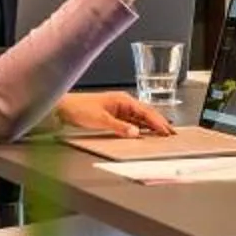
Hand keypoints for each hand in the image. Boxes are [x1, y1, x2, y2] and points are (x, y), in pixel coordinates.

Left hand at [55, 90, 173, 137]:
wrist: (64, 108)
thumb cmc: (80, 108)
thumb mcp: (101, 119)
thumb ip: (119, 127)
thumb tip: (136, 133)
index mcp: (123, 100)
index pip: (146, 111)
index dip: (158, 122)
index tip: (167, 130)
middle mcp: (124, 104)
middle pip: (146, 114)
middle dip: (159, 123)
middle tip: (171, 133)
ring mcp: (120, 110)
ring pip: (140, 119)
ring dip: (151, 126)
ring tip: (163, 134)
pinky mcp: (114, 117)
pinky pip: (132, 123)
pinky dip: (141, 128)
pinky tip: (145, 134)